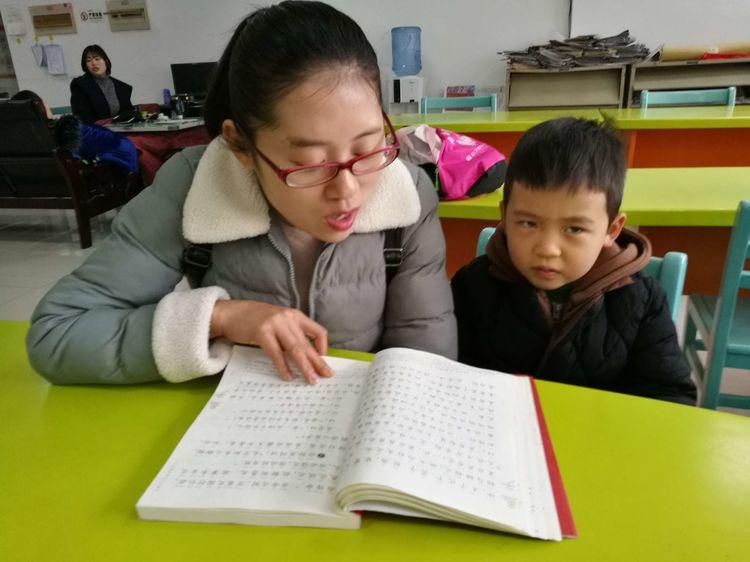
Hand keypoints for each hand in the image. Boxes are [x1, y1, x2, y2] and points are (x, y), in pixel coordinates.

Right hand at [210, 300, 332, 383]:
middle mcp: (288, 318)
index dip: (323, 347)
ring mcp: (275, 324)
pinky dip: (283, 367)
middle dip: (318, 362)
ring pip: (295, 349)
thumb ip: (291, 334)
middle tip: (327, 376)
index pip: (318, 331)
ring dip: (305, 367)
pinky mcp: (262, 332)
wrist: (231, 313)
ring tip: (311, 380)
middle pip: (307, 344)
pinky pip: (276, 353)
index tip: (323, 360)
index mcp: (295, 315)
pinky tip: (287, 376)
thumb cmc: (255, 320)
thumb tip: (304, 356)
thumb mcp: (279, 322)